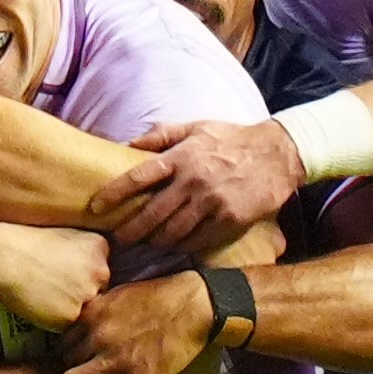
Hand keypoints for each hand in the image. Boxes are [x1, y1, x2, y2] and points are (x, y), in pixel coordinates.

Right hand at [0, 225, 111, 330]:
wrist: (2, 257)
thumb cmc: (27, 246)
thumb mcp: (66, 238)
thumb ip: (86, 257)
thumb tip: (95, 278)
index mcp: (102, 248)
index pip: (103, 273)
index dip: (83, 278)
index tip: (64, 275)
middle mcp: (101, 271)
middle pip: (99, 294)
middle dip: (81, 295)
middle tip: (55, 287)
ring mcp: (89, 294)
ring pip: (87, 312)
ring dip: (71, 309)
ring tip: (47, 294)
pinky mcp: (73, 315)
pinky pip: (70, 325)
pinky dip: (57, 321)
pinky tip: (41, 305)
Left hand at [52, 271, 211, 373]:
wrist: (193, 307)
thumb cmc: (160, 295)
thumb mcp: (121, 292)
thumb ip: (99, 308)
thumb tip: (85, 318)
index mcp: (94, 314)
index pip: (64, 336)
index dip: (62, 346)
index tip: (61, 353)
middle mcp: (98, 338)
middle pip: (66, 359)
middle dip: (62, 366)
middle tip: (57, 373)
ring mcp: (116, 361)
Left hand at [89, 120, 304, 250]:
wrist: (278, 155)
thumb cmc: (232, 139)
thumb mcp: (197, 128)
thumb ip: (162, 135)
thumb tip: (128, 144)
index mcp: (181, 157)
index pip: (138, 177)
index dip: (113, 194)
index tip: (95, 208)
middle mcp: (193, 181)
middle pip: (151, 213)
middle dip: (129, 230)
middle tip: (118, 239)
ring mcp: (211, 203)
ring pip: (171, 232)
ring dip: (154, 241)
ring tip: (146, 243)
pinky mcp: (228, 220)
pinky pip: (196, 240)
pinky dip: (181, 245)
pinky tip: (174, 245)